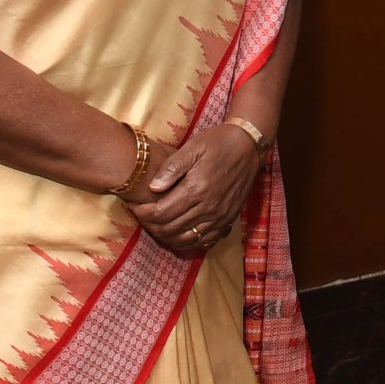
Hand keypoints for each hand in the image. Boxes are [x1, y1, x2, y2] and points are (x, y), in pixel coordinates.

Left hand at [130, 123, 261, 253]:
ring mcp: (220, 216)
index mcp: (196, 189)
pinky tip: (179, 232)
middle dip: (150, 224)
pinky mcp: (228, 219)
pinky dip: (188, 241)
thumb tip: (153, 187)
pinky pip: (204, 241)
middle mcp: (208, 208)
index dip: (142, 213)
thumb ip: (171, 168)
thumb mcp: (193, 147)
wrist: (249, 146)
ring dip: (166, 235)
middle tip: (142, 214)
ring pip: (185, 239)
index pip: (160, 214)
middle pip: (170, 229)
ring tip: (157, 223)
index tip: (135, 204)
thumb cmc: (218, 142)